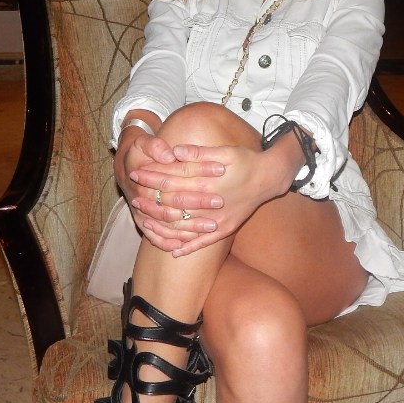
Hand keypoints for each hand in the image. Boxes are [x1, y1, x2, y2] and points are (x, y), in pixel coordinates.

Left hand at [133, 139, 298, 256]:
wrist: (270, 178)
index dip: (152, 177)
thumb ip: (198, 152)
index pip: (172, 180)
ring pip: (184, 227)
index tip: (136, 174)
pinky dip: (188, 247)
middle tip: (134, 200)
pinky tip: (174, 251)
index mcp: (207, 182)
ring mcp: (218, 219)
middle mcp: (210, 203)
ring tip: (146, 223)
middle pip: (174, 204)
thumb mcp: (224, 151)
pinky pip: (204, 242)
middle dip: (152, 201)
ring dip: (164, 226)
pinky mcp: (226, 228)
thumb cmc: (245, 161)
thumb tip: (174, 151)